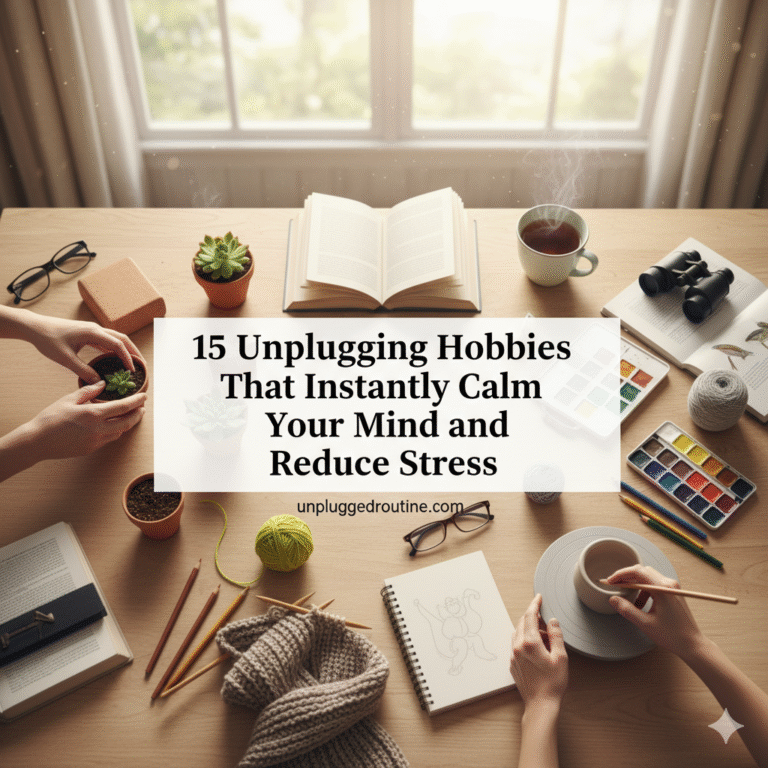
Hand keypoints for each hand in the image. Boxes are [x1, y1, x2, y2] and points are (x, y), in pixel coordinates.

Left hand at [22, 314, 141, 382]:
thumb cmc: (48, 340)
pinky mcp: (88, 333)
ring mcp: (92, 330)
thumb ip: (83, 371)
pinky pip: (107, 340)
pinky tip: (116, 359)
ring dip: (126, 349)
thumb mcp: (65, 359)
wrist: (35, 327)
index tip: (132, 370)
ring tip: (133, 363)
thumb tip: (98, 383)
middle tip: (142, 366)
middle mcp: (95, 329)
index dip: (128, 358)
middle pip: (122, 339)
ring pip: (116, 338)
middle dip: (134, 352)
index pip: (117, 344)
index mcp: (92, 332)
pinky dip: (115, 349)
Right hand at [28, 382, 146, 459]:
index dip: (136, 401)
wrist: (37, 442)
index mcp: (93, 414)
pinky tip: (113, 425)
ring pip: (120, 432)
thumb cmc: (50, 418)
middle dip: (138, 414)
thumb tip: (102, 383)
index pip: (123, 407)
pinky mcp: (91, 449)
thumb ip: (88, 391)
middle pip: (127, 422)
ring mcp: (96, 441)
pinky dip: (115, 431)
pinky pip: (109, 439)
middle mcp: (98, 429)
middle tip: (142, 407)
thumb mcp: (69, 399)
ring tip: (129, 415)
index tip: (144, 396)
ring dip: (127, 423)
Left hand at [511, 594, 568, 707]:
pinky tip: (536, 647)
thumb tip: (552, 621)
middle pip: (523, 622)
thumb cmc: (553, 683)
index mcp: (529, 642)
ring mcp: (513, 655)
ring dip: (529, 629)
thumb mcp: (560, 657)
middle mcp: (518, 646)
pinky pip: (516, 644)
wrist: (540, 704)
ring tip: (544, 637)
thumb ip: (556, 635)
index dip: (535, 604)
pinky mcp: (512, 663)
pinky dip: (524, 639)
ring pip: (518, 633)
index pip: (530, 616)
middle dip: (533, 617)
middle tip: (546, 620)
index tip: (539, 597)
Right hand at [606, 565, 704, 658]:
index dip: (621, 574)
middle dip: (626, 578)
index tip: (610, 581)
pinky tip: (640, 604)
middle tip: (614, 586)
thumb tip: (613, 599)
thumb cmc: (672, 635)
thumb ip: (627, 609)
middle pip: (643, 571)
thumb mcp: (645, 623)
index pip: (637, 572)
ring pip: (648, 577)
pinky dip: (644, 591)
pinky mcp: (673, 593)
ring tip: (627, 598)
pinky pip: (654, 585)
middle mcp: (669, 584)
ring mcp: (673, 588)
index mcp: (663, 588)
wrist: (693, 644)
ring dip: (635, 585)